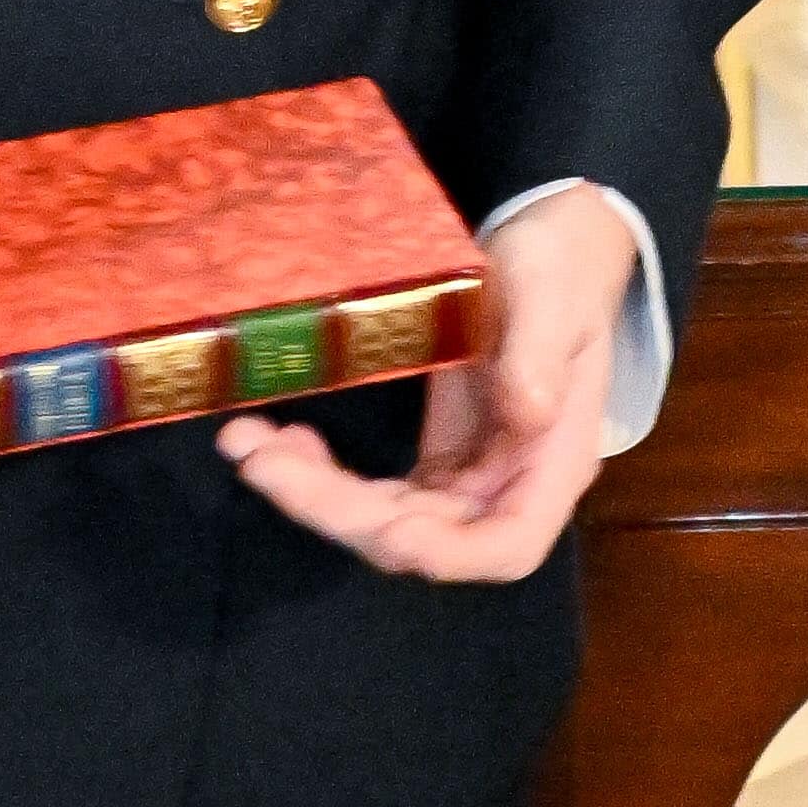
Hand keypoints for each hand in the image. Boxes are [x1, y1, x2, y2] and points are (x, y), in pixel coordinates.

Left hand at [232, 179, 643, 589]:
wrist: (547, 252)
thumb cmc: (559, 269)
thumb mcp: (552, 296)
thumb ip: (538, 353)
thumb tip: (530, 413)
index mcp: (555, 461)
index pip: (510, 544)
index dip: (449, 554)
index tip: (389, 533)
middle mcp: (508, 487)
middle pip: (423, 538)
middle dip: (339, 511)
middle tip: (262, 463)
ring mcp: (468, 479)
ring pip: (386, 520)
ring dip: (315, 497)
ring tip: (248, 446)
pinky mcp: (436, 461)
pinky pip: (374, 492)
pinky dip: (322, 476)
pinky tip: (281, 439)